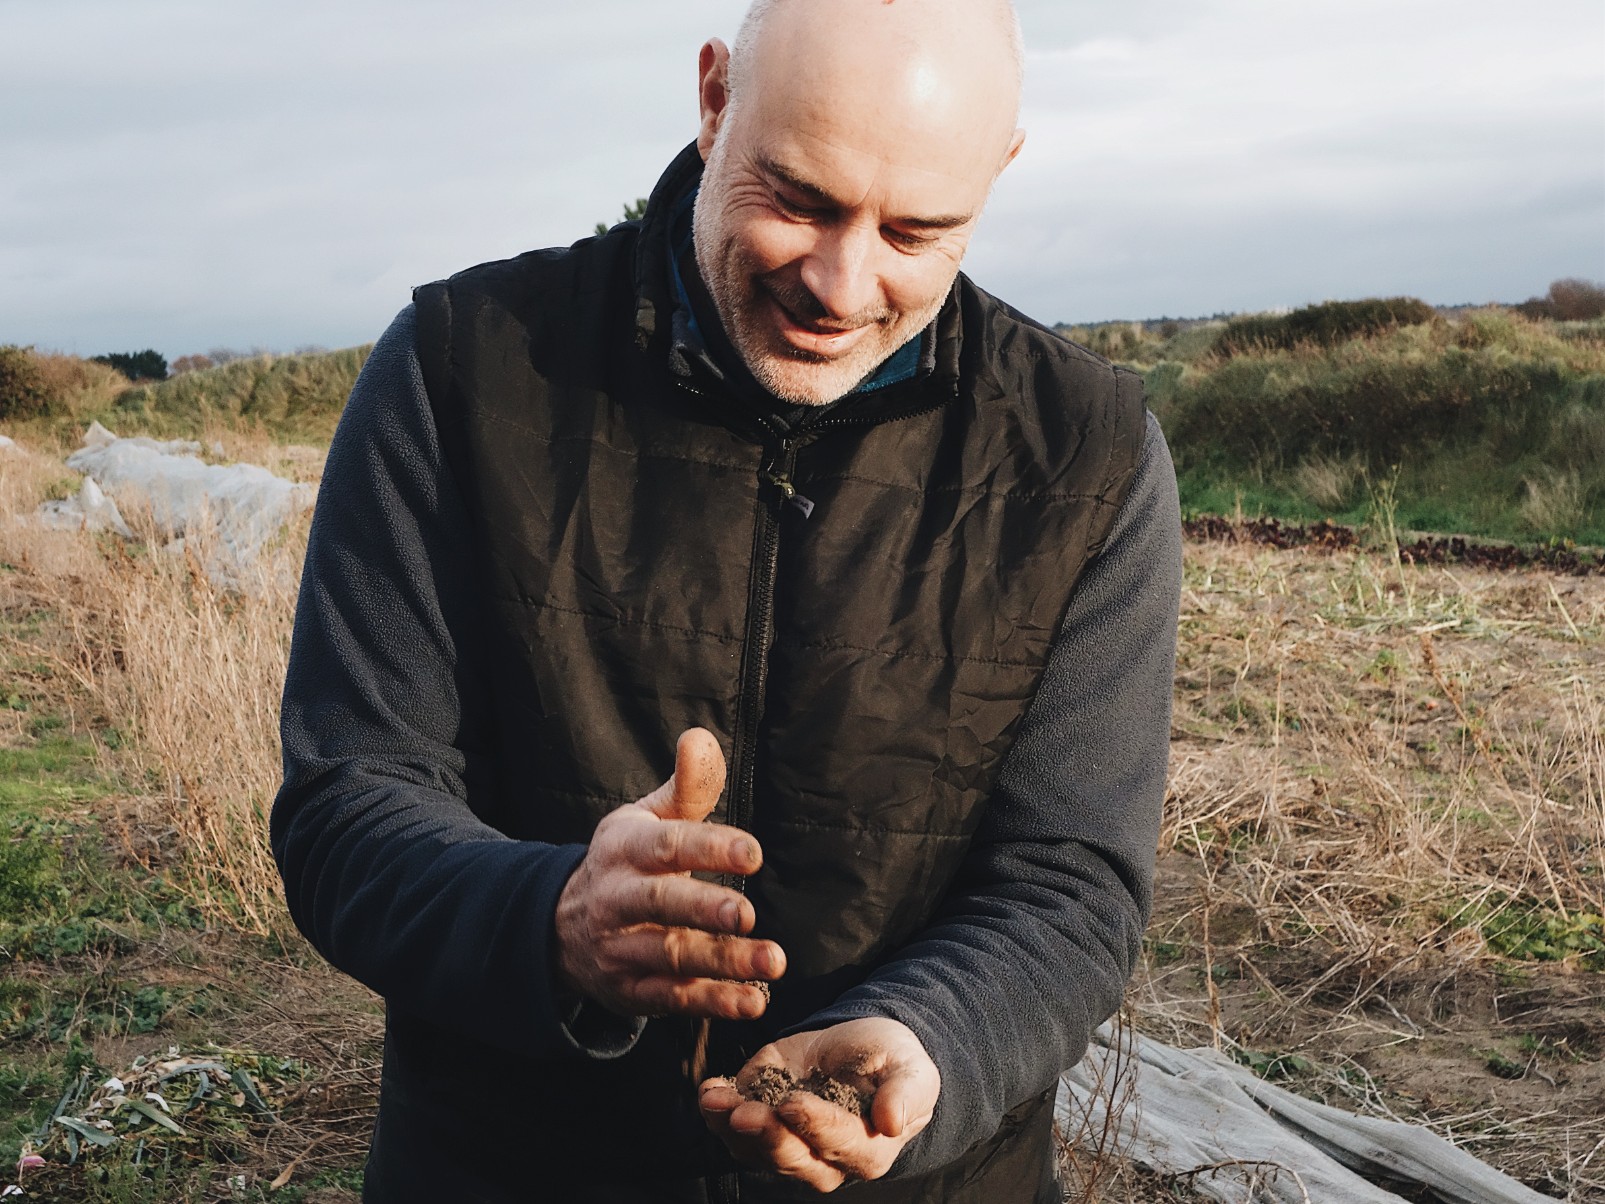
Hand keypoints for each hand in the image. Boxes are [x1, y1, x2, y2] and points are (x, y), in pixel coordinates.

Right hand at [554, 728, 785, 1018]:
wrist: (559, 928)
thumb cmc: (627, 861)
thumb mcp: (647, 818)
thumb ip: (685, 787)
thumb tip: (700, 737)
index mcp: (625, 848)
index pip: (666, 845)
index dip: (708, 849)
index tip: (753, 853)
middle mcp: (618, 899)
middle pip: (660, 904)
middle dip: (703, 911)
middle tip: (748, 913)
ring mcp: (621, 949)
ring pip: (670, 957)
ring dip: (722, 963)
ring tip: (772, 961)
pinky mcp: (631, 991)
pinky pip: (672, 999)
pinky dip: (712, 1002)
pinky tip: (753, 1001)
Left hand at [698, 1017, 940, 1191]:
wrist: (864, 1049)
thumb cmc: (894, 1063)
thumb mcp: (912, 1071)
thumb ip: (905, 1095)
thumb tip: (892, 1122)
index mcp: (866, 1150)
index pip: (838, 1145)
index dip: (815, 1125)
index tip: (794, 1103)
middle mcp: (823, 1158)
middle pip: (792, 1157)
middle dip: (766, 1135)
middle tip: (746, 1112)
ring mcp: (787, 1142)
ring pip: (756, 1148)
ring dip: (732, 1126)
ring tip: (716, 1100)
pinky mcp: (762, 1121)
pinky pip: (734, 1129)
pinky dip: (717, 1112)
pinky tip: (710, 1091)